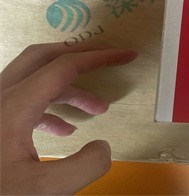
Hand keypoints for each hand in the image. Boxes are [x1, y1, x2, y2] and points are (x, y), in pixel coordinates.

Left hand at [0, 42, 137, 194]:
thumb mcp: (39, 191)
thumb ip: (82, 168)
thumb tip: (104, 147)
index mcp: (16, 103)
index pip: (66, 65)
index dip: (101, 57)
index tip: (128, 55)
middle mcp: (3, 95)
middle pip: (46, 56)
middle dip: (82, 55)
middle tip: (109, 60)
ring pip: (37, 79)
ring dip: (70, 88)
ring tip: (99, 108)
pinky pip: (27, 101)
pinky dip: (53, 107)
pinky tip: (66, 131)